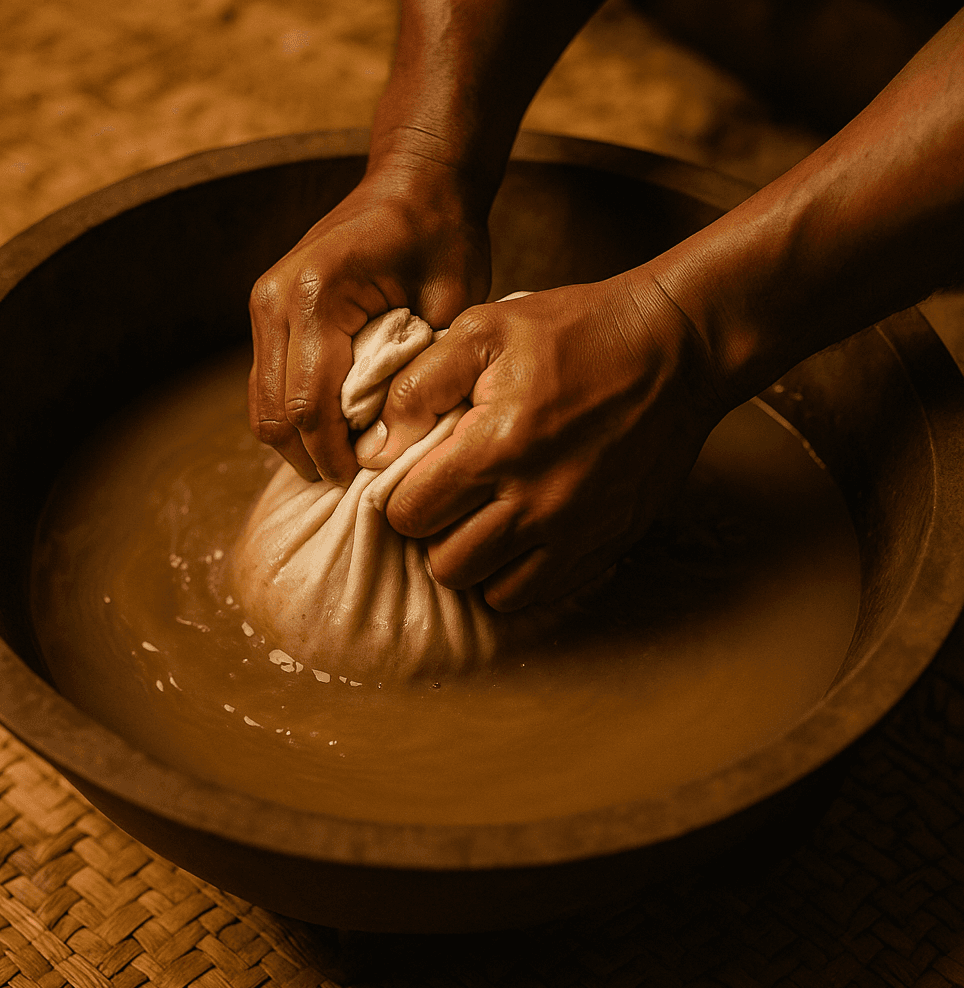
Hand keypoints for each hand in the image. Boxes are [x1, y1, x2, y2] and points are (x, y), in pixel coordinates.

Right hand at [248, 157, 490, 484]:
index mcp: (316, 295)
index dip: (335, 456)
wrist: (414, 182)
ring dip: (297, 442)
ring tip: (343, 459)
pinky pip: (267, 385)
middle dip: (312, 458)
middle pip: (275, 414)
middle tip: (355, 479)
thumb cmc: (441, 237)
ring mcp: (264, 304)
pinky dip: (293, 416)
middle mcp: (275, 300)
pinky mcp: (267, 310)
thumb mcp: (449, 304)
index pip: (311, 405)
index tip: (366, 480)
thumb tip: (392, 441)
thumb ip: (418, 371)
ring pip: (261, 406)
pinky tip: (332, 428)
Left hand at [355, 274, 728, 610]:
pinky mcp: (608, 543)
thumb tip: (377, 446)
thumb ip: (419, 386)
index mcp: (496, 447)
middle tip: (451, 501)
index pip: (411, 516)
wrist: (676, 348)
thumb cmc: (576, 332)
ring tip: (485, 521)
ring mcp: (576, 531)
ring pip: (493, 591)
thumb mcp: (485, 329)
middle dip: (437, 535)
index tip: (420, 478)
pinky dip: (522, 574)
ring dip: (478, 561)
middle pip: (447, 565)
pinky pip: (544, 592)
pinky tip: (524, 535)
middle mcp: (535, 503)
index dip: (403, 498)